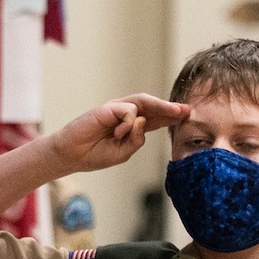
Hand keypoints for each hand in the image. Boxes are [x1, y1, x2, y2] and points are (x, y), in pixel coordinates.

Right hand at [46, 94, 190, 172]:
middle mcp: (125, 115)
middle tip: (188, 110)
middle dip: (171, 108)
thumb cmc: (94, 155)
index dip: (171, 116)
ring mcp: (116, 111)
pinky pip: (128, 111)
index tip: (188, 116)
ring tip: (176, 111)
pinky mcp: (106, 109)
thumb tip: (144, 121)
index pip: (156, 118)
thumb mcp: (124, 152)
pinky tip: (119, 133)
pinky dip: (128, 123)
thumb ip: (137, 140)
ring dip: (162, 106)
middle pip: (153, 107)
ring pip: (144, 102)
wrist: (71, 156)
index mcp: (131, 127)